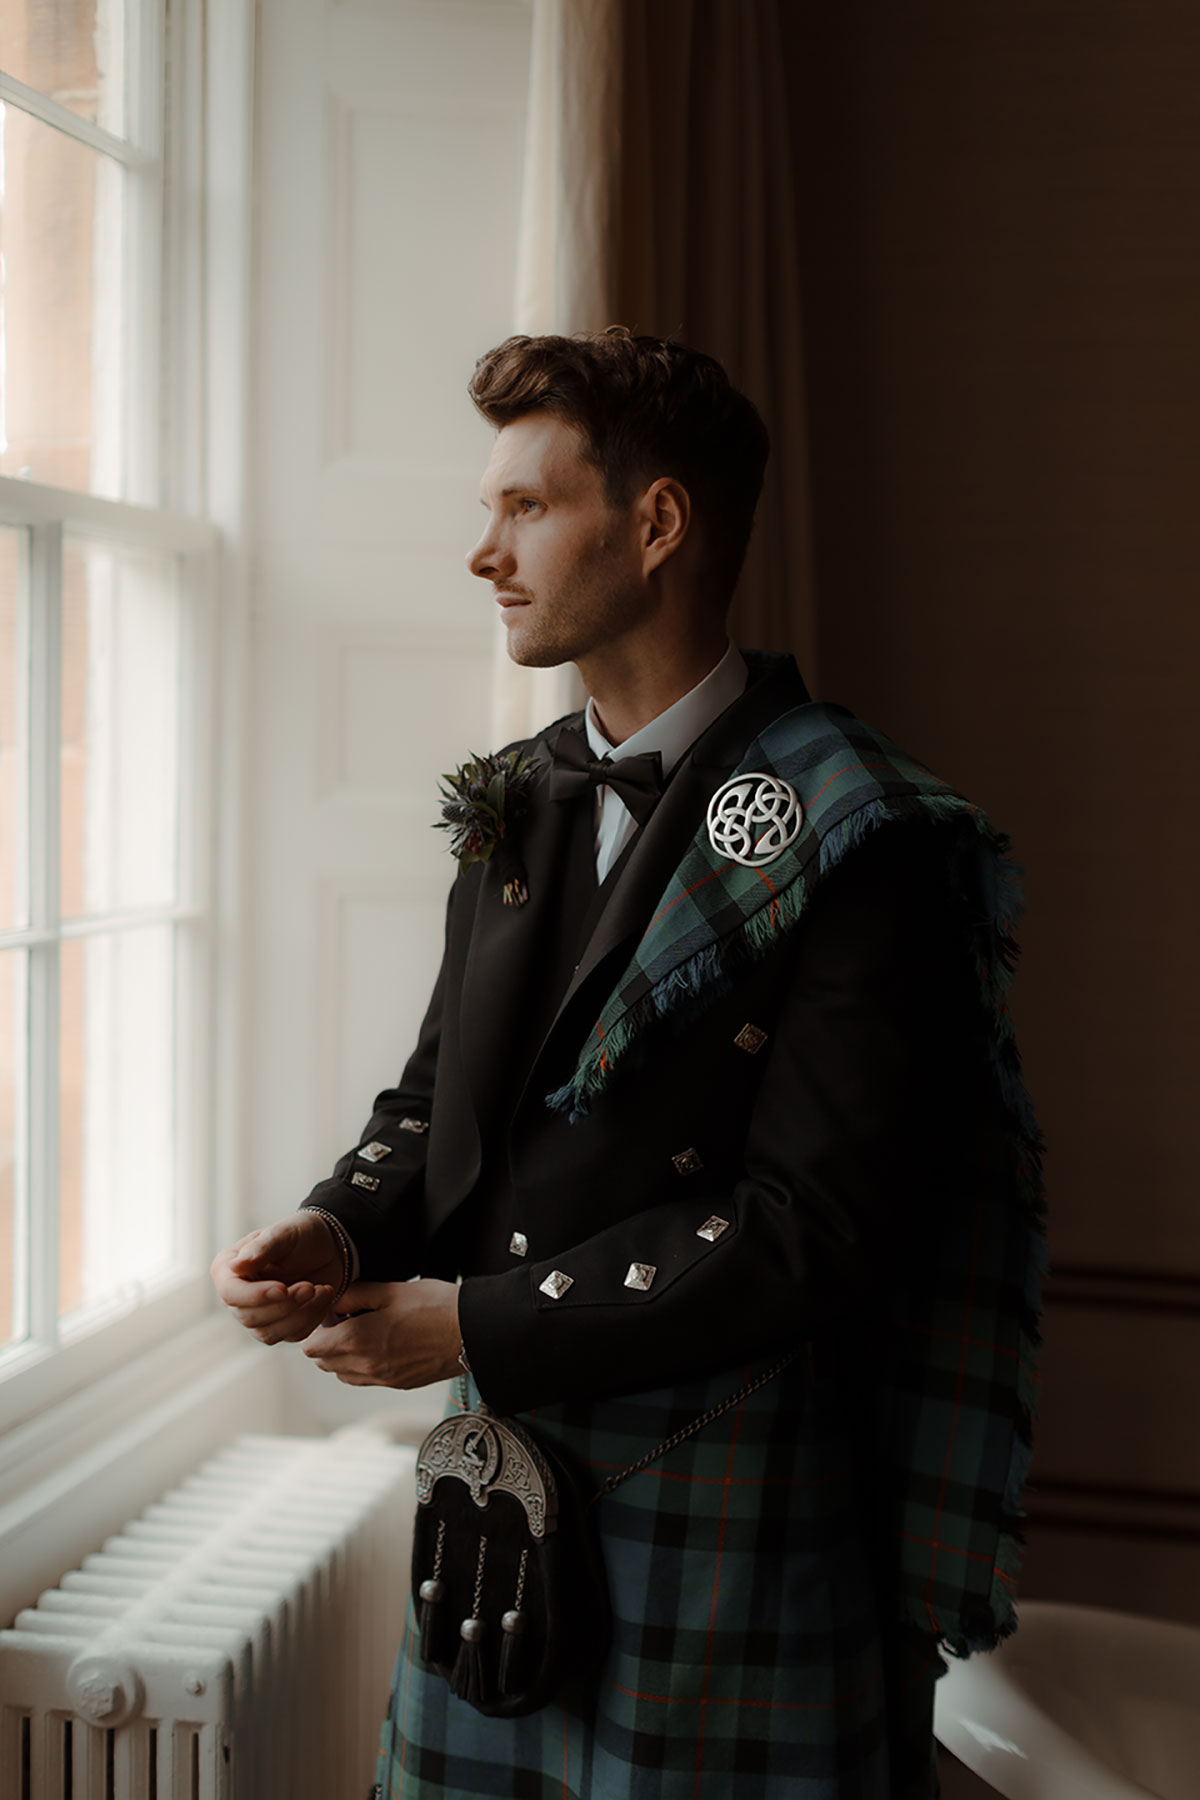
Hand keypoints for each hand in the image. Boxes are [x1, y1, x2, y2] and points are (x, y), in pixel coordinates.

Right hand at [211, 1211, 344, 1344]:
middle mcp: (238, 1296)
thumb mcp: (283, 1234)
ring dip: (300, 1315)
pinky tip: (324, 1296)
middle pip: (250, 1318)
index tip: (282, 1289)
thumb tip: (235, 1266)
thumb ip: (261, 1248)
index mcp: (228, 1269)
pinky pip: (292, 1336)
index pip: (230, 1293)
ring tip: (321, 1290)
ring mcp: (258, 1314)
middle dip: (284, 1305)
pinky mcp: (280, 1326)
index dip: (255, 1296)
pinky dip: (312, 1318)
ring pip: (269, 1334)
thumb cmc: (301, 1234)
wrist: (328, 1247)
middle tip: (310, 1287)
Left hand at [303, 1278, 461, 1387]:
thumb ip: (355, 1295)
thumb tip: (333, 1301)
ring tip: (364, 1332)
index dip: (316, 1328)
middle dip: (326, 1342)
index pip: (312, 1347)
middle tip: (346, 1319)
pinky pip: (365, 1380)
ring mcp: (382, 1380)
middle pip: (323, 1363)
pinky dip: (361, 1366)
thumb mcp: (391, 1290)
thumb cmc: (436, 1307)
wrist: (472, 1332)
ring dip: (342, 1356)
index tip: (331, 1313)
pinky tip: (381, 1344)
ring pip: (342, 1374)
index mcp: (358, 1340)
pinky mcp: (397, 1385)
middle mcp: (365, 1366)